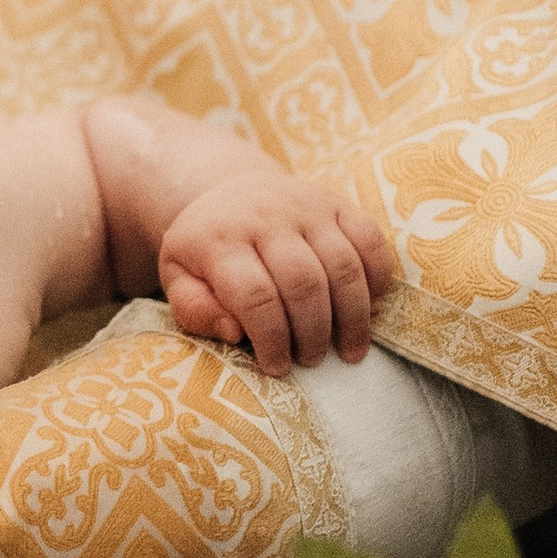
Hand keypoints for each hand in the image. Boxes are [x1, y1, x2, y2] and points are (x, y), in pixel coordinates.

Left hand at [158, 167, 395, 375]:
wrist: (229, 189)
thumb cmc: (205, 249)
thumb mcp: (178, 277)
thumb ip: (195, 309)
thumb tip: (234, 332)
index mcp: (218, 239)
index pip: (255, 297)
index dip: (272, 339)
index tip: (277, 367)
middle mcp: (265, 216)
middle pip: (304, 284)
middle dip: (313, 334)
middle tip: (311, 360)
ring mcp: (305, 205)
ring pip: (343, 266)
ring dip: (352, 317)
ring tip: (348, 351)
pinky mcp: (337, 202)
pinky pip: (370, 239)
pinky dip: (377, 279)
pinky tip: (371, 309)